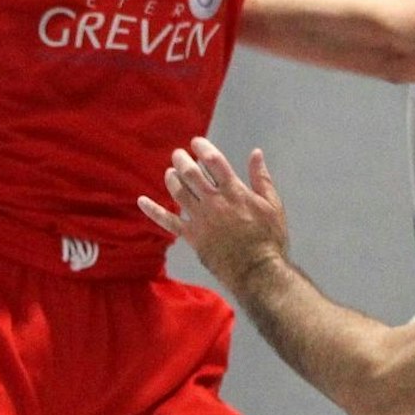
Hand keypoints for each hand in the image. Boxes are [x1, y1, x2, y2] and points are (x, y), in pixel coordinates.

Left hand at [138, 137, 289, 286]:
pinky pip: (168, 222)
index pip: (214, 161)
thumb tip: (256, 153)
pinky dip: (153, 211)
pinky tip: (142, 201)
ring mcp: (200, 219)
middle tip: (178, 154)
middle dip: (182, 160)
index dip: (202, 148)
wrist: (257, 272)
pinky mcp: (192, 237)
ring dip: (171, 179)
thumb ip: (262, 178)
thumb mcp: (273, 205)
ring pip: (178, 192)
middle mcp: (214, 202)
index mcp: (234, 192)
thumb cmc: (269, 239)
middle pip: (191, 174)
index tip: (196, 142)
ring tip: (170, 172)